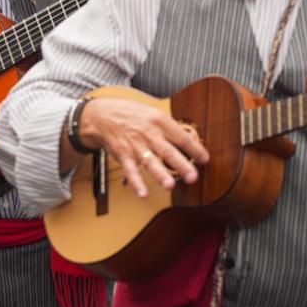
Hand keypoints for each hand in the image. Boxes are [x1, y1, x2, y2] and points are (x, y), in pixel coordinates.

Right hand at [75, 97, 209, 199]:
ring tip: (169, 185)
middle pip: (167, 150)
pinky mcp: (123, 154)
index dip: (194, 148)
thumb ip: (168, 128)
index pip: (181, 136)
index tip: (204, 159)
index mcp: (159, 120)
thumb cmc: (131, 114)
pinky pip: (130, 170)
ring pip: (149, 161)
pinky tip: (143, 193)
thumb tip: (188, 142)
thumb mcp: (152, 112)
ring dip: (160, 174)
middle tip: (192, 177)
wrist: (101, 114)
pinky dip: (136, 183)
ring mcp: (135, 145)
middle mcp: (148, 133)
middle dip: (181, 164)